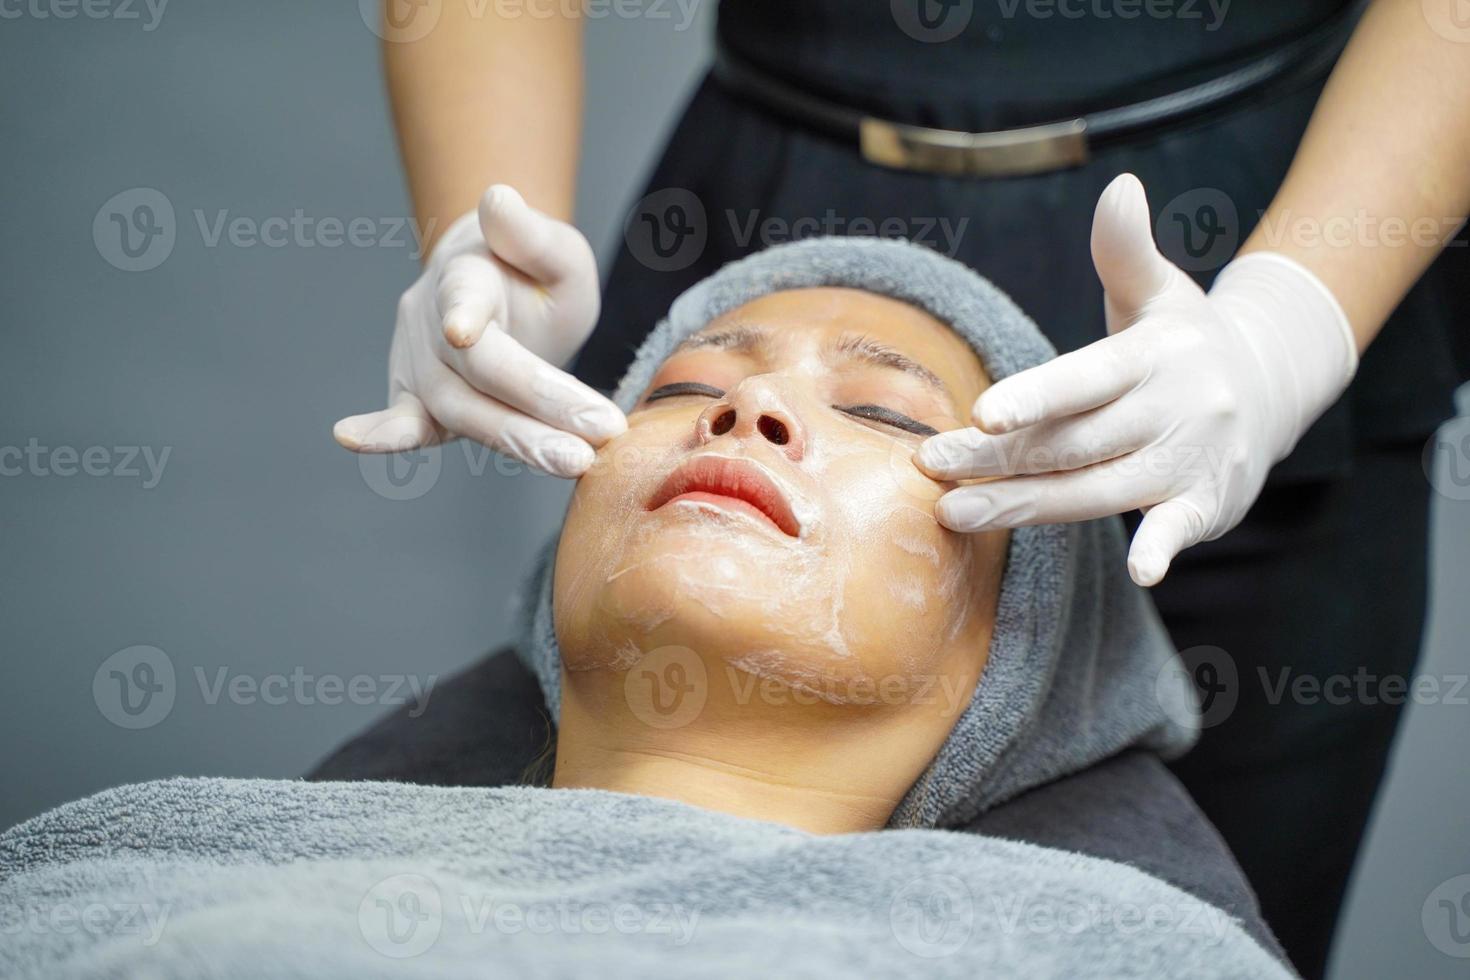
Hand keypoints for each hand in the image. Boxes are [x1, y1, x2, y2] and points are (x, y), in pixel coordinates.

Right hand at [333, 185, 623, 476]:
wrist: (493, 286)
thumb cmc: (530, 274)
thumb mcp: (555, 250)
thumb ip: (535, 236)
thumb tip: (499, 199)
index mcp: (466, 276)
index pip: (465, 299)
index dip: (463, 312)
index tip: (463, 329)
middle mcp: (431, 321)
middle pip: (477, 371)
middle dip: (535, 408)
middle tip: (593, 440)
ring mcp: (419, 364)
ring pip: (460, 410)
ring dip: (517, 441)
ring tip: (575, 463)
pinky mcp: (417, 401)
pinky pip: (409, 422)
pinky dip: (383, 435)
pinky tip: (352, 439)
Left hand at [916, 173, 1357, 586]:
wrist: (1273, 383)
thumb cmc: (1185, 338)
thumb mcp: (1159, 289)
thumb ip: (1124, 250)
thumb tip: (1119, 186)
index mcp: (1155, 354)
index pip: (1086, 378)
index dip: (1035, 397)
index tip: (981, 413)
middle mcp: (1176, 407)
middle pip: (1073, 442)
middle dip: (997, 458)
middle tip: (929, 466)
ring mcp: (1193, 458)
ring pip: (1100, 489)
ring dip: (1028, 505)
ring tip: (955, 513)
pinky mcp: (1210, 502)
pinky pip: (1182, 526)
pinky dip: (1165, 548)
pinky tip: (1141, 571)